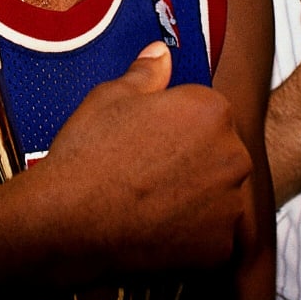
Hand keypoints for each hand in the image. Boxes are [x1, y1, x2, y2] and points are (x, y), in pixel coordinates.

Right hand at [35, 42, 256, 283]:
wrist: (68, 220)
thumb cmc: (89, 154)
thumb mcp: (111, 97)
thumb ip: (147, 73)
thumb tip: (161, 52)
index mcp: (212, 110)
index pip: (208, 114)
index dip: (176, 128)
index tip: (150, 142)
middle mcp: (233, 155)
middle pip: (220, 154)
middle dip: (193, 162)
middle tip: (148, 173)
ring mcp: (229, 205)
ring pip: (218, 197)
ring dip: (195, 200)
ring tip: (151, 203)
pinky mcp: (219, 247)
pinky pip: (212, 236)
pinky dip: (190, 236)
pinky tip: (156, 230)